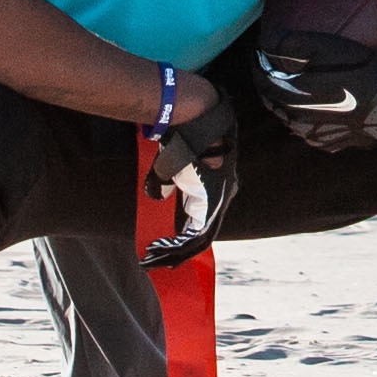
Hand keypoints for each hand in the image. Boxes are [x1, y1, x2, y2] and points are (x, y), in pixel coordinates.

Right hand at [138, 76, 241, 266]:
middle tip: (153, 259)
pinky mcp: (212, 202)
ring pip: (199, 239)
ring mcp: (220, 200)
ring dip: (173, 251)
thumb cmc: (186, 135)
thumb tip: (161, 196)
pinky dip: (177, 245)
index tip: (163, 246)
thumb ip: (169, 182)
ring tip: (152, 257)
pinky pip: (197, 235)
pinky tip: (158, 250)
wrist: (196, 116)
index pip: (203, 220)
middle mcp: (223, 196)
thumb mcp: (174, 164)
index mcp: (218, 187)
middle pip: (202, 235)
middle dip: (175, 251)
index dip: (184, 237)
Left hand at [242, 26, 376, 159]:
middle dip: (269, 86)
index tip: (259, 54)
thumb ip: (290, 46)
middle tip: (272, 68)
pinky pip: (309, 130)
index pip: (263, 83)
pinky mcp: (332, 145)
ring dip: (286, 103)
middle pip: (274, 103)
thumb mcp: (325, 46)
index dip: (259, 67)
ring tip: (292, 85)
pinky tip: (315, 105)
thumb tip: (265, 47)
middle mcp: (298, 124)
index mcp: (292, 99)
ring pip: (290, 119)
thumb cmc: (362, 68)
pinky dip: (306, 117)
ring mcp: (315, 137)